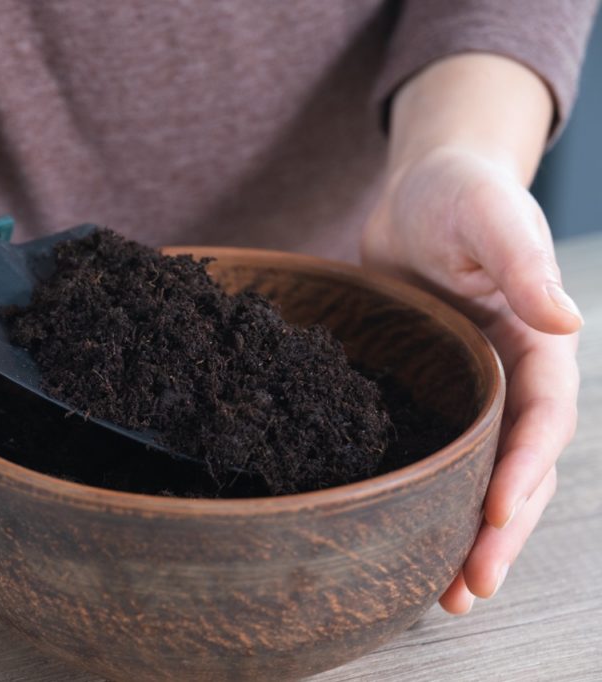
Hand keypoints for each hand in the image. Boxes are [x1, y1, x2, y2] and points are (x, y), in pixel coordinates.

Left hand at [363, 146, 581, 613]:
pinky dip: (425, 496)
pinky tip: (402, 537)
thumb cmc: (461, 195)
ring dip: (467, 534)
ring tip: (445, 596)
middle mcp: (510, 380)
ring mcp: (469, 392)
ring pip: (476, 475)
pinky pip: (433, 454)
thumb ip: (523, 266)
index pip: (540, 421)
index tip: (497, 517)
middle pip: (515, 468)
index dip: (523, 471)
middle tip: (468, 589)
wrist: (417, 194)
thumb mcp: (491, 219)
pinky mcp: (428, 393)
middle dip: (499, 531)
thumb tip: (565, 322)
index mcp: (538, 347)